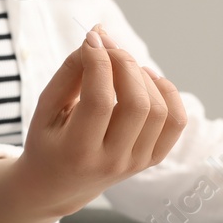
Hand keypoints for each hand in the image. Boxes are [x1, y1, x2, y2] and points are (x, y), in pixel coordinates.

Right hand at [13, 24, 186, 216]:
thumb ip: (69, 73)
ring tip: (124, 65)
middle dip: (124, 63)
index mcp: (78, 152)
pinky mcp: (151, 159)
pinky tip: (147, 81)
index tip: (92, 38)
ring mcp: (135, 163)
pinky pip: (176, 122)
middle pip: (136, 104)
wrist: (57, 185)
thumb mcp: (46, 109)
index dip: (98, 61)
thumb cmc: (48, 141)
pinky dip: (168, 93)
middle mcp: (111, 161)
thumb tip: (98, 37)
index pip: (99, 100)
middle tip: (108, 46)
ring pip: (159, 110)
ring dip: (144, 76)